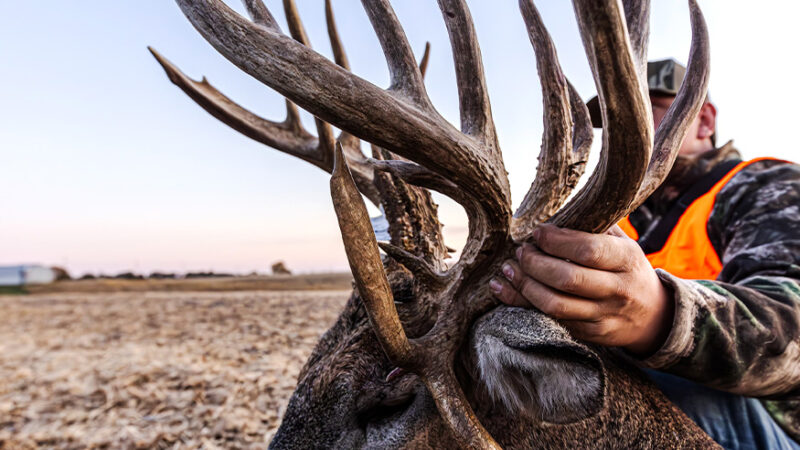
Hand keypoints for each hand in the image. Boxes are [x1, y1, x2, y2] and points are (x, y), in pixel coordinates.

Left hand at [490, 224, 673, 354]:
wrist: (653, 316)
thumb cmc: (627, 269)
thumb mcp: (622, 243)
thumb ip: (594, 226)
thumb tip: (553, 211)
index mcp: (626, 260)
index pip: (588, 250)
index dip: (557, 240)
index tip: (537, 231)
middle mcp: (617, 290)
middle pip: (568, 279)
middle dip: (535, 263)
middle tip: (521, 251)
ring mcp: (603, 316)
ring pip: (555, 305)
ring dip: (524, 286)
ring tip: (508, 268)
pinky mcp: (589, 334)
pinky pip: (549, 320)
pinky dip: (520, 304)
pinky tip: (502, 288)